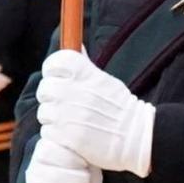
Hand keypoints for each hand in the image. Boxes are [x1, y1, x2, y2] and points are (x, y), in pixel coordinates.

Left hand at [34, 48, 155, 177]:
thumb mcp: (105, 81)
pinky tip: (69, 138)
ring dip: (54, 120)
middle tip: (68, 106)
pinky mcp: (66, 138)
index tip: (58, 78)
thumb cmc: (122, 109)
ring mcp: (67, 116)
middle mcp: (72, 92)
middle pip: (45, 89)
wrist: (138, 137)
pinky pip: (47, 134)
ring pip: (45, 114)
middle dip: (52, 98)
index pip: (54, 62)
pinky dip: (55, 137)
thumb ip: (85, 66)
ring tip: (74, 124)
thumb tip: (75, 44)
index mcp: (84, 74)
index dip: (52, 70)